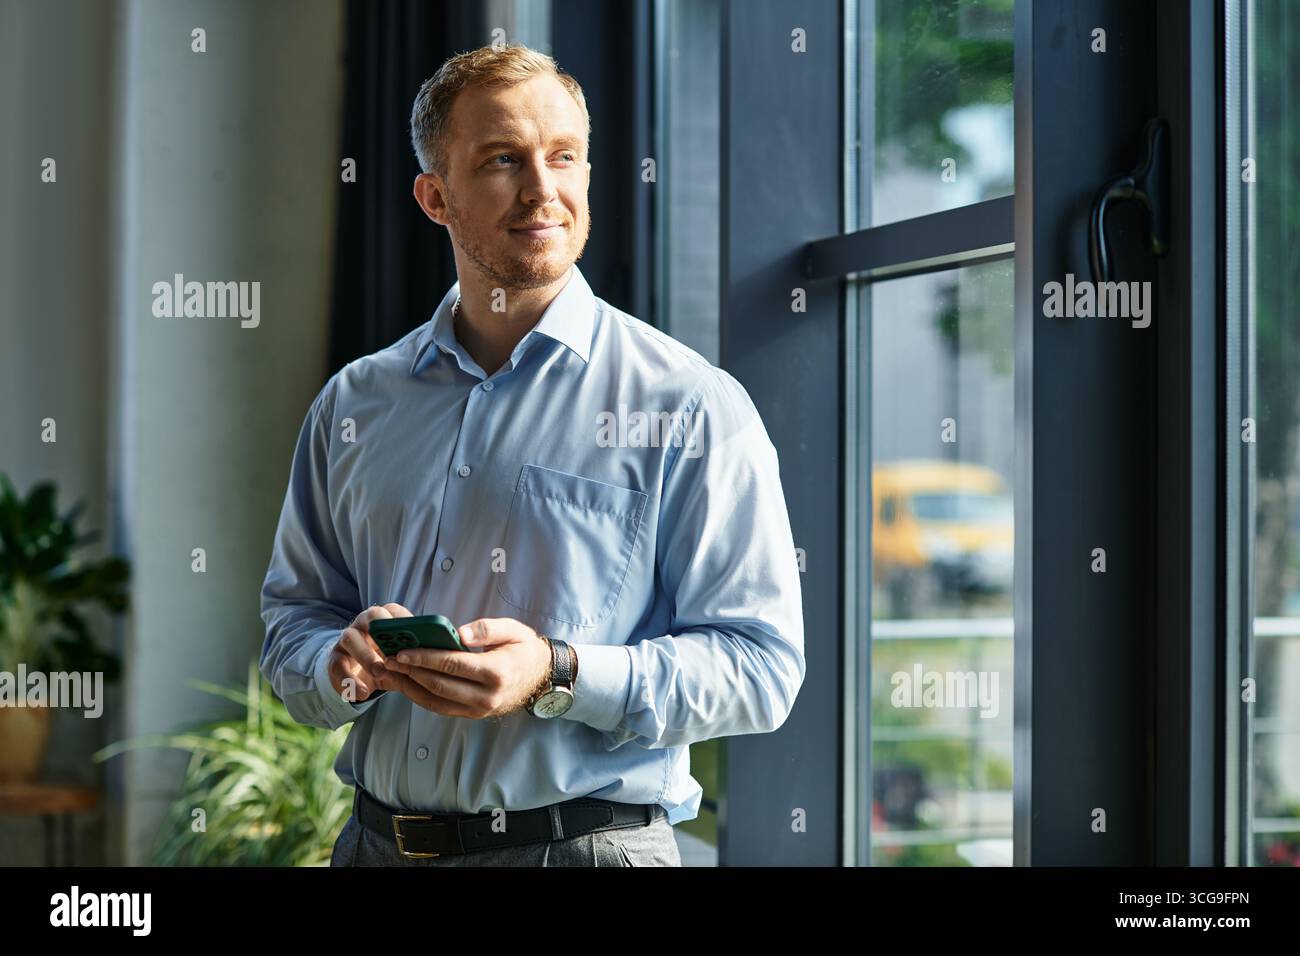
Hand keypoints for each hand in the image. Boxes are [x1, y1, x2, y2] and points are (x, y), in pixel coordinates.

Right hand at [326, 603, 457, 705]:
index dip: (404, 619)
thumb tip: (450, 655)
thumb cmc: (389, 661)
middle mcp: (364, 623)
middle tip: (396, 651)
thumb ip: (421, 653)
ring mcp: (347, 639)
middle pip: (371, 617)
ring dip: (366, 655)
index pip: (394, 611)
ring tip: (380, 672)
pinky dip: (349, 680)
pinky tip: (362, 693)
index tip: (415, 631)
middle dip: (383, 632)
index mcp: (385, 618)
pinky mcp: (334, 659)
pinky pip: (337, 665)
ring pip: (350, 638)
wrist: (358, 675)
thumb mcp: (405, 658)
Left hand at [381, 617, 552, 718]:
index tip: (403, 650)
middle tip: (388, 660)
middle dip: (411, 672)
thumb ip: (488, 628)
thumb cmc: (524, 649)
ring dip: (410, 688)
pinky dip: (420, 697)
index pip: (453, 665)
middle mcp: (487, 696)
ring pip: (436, 701)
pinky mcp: (472, 715)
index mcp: (496, 672)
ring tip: (390, 673)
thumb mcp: (514, 630)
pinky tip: (406, 684)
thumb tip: (460, 633)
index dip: (425, 658)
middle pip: (440, 685)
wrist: (541, 679)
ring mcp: (479, 710)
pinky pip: (441, 708)